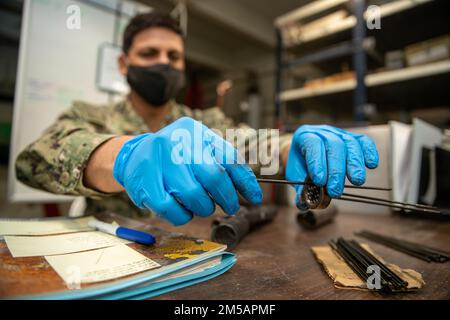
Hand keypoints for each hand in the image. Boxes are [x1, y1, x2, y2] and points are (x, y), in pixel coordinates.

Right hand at [113, 117, 261, 224]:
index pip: (229, 157)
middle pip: (213, 176)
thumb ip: (224, 163)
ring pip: (194, 196)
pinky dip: (183, 216)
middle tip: (230, 207)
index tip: (255, 198)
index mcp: (196, 132)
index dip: (245, 181)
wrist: (134, 154)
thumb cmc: (176, 155)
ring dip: (204, 208)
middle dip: (227, 198)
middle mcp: (177, 142)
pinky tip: (184, 210)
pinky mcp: (144, 183)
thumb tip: (252, 189)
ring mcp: (159, 162)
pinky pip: (172, 210)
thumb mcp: (200, 148)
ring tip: (201, 205)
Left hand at [285, 125, 378, 206]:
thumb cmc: (302, 163)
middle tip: (336, 190)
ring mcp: (339, 134)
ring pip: (350, 143)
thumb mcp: (295, 175)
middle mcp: (323, 132)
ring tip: (357, 181)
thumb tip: (304, 204)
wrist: (304, 152)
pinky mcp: (353, 139)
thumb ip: (300, 188)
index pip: (313, 144)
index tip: (320, 181)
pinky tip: (372, 164)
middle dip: (336, 170)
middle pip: (334, 145)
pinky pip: (363, 141)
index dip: (318, 162)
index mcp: (305, 136)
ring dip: (355, 164)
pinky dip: (369, 152)